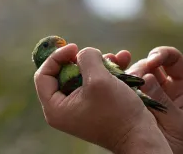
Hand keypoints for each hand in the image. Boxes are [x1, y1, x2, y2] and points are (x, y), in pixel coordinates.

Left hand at [34, 44, 169, 152]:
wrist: (139, 135)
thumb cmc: (117, 112)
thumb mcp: (99, 80)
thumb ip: (86, 58)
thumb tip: (83, 53)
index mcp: (55, 108)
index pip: (43, 75)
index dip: (56, 57)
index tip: (75, 48)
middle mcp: (63, 110)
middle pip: (63, 74)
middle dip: (83, 60)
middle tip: (98, 54)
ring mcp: (79, 109)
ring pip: (82, 76)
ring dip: (98, 64)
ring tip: (116, 58)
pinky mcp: (94, 107)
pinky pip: (94, 84)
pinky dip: (106, 72)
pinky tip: (123, 61)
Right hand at [106, 47, 182, 153]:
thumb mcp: (178, 123)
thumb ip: (164, 100)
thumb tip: (147, 75)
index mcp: (181, 87)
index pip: (172, 59)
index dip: (161, 54)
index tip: (151, 60)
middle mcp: (162, 88)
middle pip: (148, 65)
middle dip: (140, 67)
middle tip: (133, 76)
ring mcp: (146, 97)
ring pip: (132, 77)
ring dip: (125, 75)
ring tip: (119, 82)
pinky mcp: (130, 106)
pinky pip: (122, 91)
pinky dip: (115, 86)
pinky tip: (110, 85)